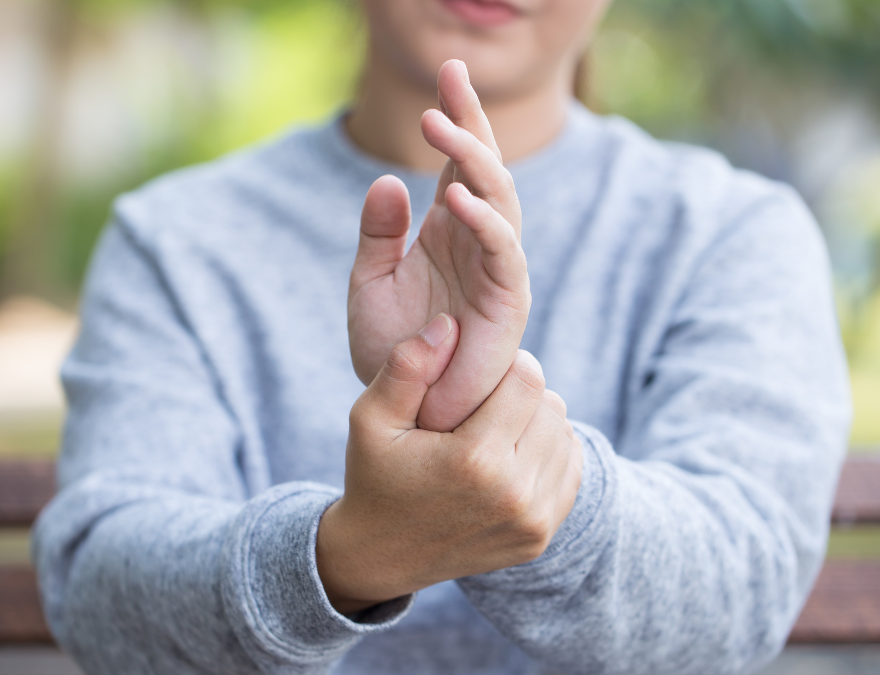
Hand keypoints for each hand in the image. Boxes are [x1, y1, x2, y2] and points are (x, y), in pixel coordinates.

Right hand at [318, 314, 582, 614]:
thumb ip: (406, 366)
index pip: (528, 379)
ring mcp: (533, 521)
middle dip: (521, 393)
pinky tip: (508, 454)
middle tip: (484, 403)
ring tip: (494, 428)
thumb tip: (449, 322)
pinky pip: (569, 468)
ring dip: (535, 422)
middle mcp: (513, 494)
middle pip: (551, 405)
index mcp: (474, 460)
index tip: (479, 372)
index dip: (506, 364)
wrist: (380, 556)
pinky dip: (546, 453)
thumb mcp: (370, 419)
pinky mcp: (541, 537)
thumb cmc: (374, 477)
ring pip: (564, 434)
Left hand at [348, 59, 529, 431]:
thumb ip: (379, 234)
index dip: (456, 117)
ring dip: (474, 159)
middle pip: (485, 167)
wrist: (408, 411)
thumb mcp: (371, 283)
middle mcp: (478, 242)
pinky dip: (483, 220)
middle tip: (450, 77)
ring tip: (439, 124)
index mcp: (449, 231)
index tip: (444, 71)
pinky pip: (504, 250)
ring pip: (499, 199)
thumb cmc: (392, 350)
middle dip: (471, 120)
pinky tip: (455, 192)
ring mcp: (497, 268)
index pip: (460, 161)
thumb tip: (388, 180)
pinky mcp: (508, 300)